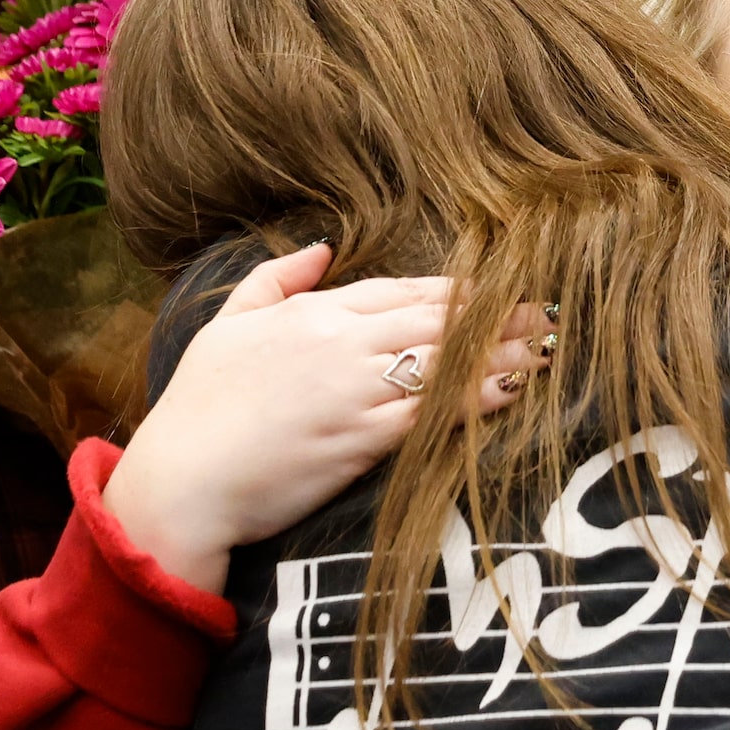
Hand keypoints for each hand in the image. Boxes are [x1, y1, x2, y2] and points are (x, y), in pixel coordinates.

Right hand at [105, 243, 550, 593]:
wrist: (184, 481)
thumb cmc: (197, 406)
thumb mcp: (227, 323)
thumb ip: (276, 279)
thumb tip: (322, 248)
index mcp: (312, 312)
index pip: (399, 291)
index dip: (453, 290)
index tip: (493, 290)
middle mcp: (341, 344)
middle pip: (434, 321)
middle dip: (494, 315)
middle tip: (543, 312)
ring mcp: (355, 392)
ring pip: (443, 362)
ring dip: (500, 354)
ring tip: (544, 349)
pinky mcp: (363, 441)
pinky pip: (432, 412)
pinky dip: (475, 398)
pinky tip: (509, 391)